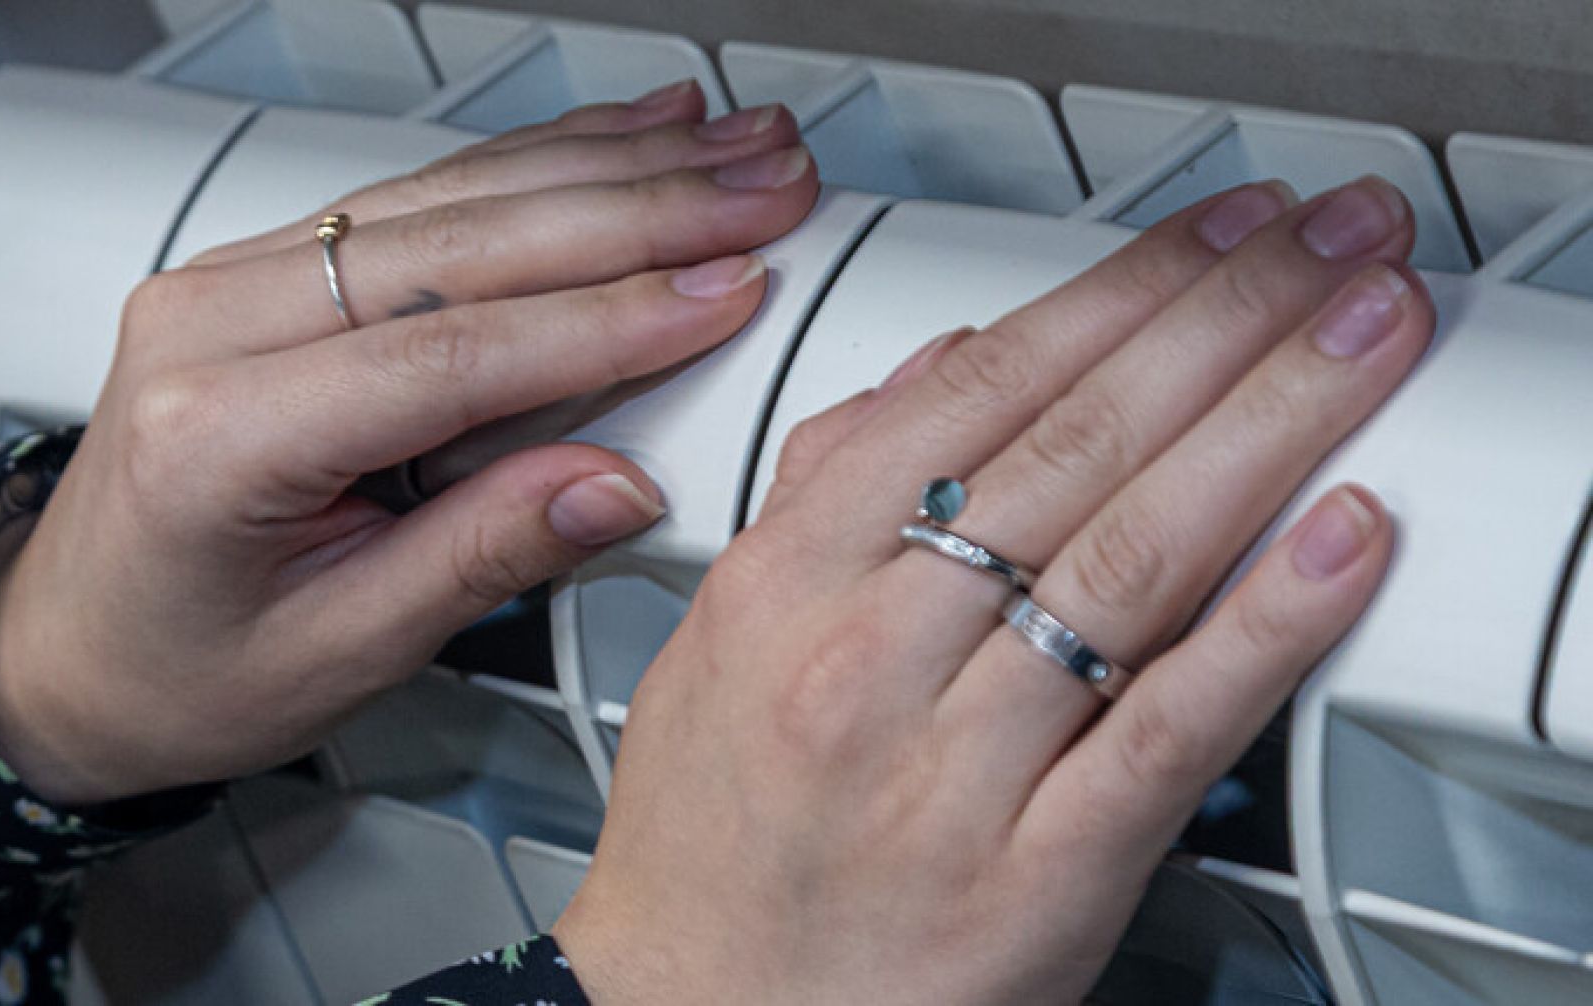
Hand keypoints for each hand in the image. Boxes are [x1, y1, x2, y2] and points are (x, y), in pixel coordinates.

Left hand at [0, 81, 819, 804]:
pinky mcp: (269, 271)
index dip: (605, 321)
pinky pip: (417, 198)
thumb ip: (480, 558)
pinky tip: (613, 140)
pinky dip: (530, 169)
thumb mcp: (338, 654)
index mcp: (219, 437)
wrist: (67, 649)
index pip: (448, 353)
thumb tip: (616, 483)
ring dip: (602, 167)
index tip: (724, 292)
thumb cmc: (176, 669)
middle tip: (762, 186)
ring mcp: (234, 282)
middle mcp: (213, 328)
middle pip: (460, 243)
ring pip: (447, 195)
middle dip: (634, 210)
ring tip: (724, 145)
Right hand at [554, 177, 1428, 1001]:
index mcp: (784, 586)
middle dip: (1222, 323)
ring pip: (1133, 564)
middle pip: (1074, 453)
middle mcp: (867, 662)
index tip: (1209, 236)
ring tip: (1363, 339)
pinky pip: (1169, 729)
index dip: (1115, 296)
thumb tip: (935, 372)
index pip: (973, 396)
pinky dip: (1266, 624)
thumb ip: (820, 492)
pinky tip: (1341, 537)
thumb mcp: (719, 643)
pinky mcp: (1040, 876)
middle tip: (1326, 244)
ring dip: (1272, 427)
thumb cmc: (711, 845)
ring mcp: (956, 769)